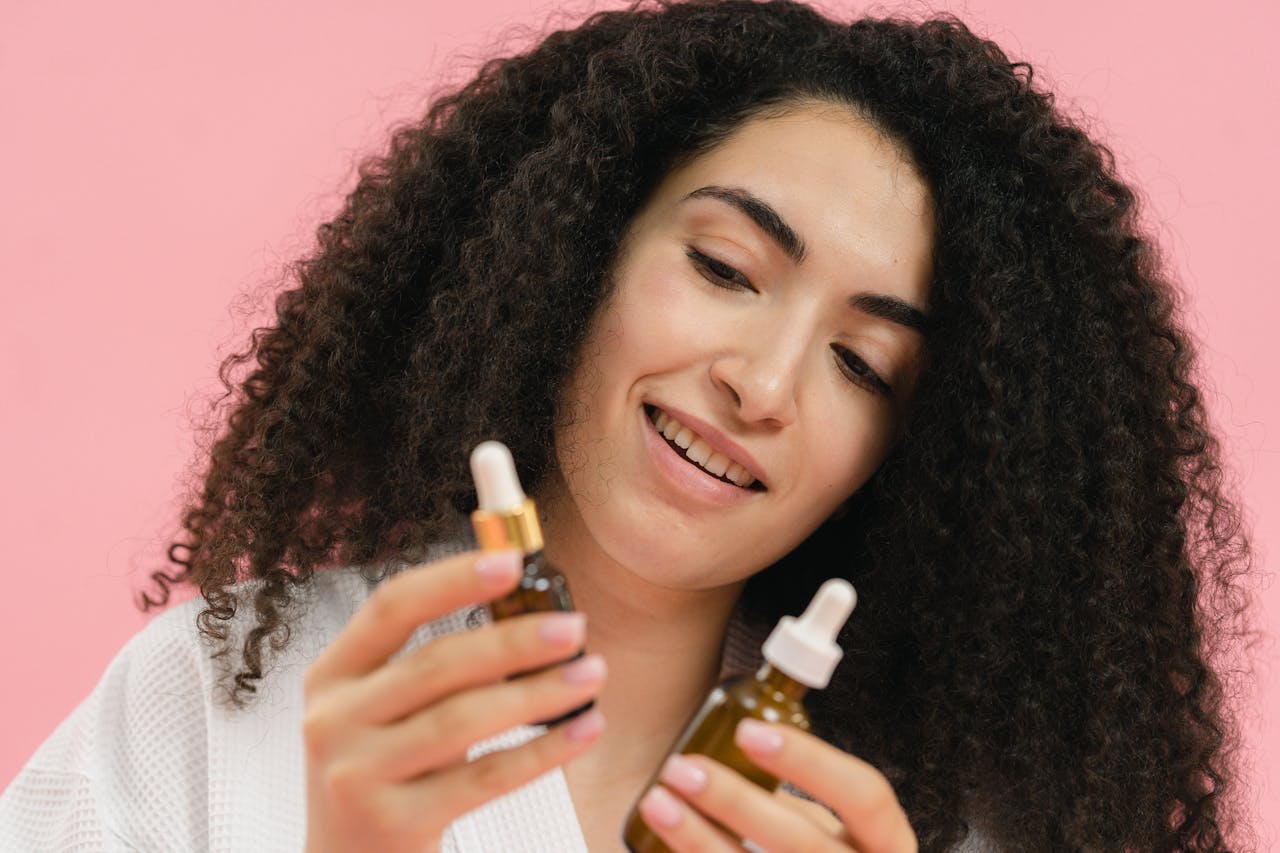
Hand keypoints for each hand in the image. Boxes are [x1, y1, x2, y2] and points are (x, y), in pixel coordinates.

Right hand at [301, 549, 605, 852]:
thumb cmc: (381, 776)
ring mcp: (357, 774)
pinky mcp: (392, 822)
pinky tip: (582, 730)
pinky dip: (542, 751)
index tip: (512, 561)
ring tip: (590, 675)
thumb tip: (531, 618)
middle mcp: (333, 720)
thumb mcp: (383, 713)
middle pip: (437, 664)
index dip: (453, 578)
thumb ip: (435, 669)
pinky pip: (484, 778)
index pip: (391, 606)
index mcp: (332, 676)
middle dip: (514, 641)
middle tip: (574, 628)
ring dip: (538, 693)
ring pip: (463, 719)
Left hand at [637, 719, 915, 851]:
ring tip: (658, 800)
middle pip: (802, 841)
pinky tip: (663, 841)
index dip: (809, 760)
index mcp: (887, 843)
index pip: (865, 794)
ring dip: (699, 838)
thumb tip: (733, 731)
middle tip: (681, 767)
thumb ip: (798, 793)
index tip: (747, 731)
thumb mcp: (827, 827)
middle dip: (736, 801)